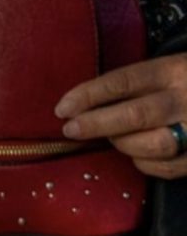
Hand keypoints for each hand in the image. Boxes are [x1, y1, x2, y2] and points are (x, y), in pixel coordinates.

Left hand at [55, 52, 186, 178]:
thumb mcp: (172, 67)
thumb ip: (141, 82)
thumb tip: (88, 102)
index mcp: (174, 69)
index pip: (123, 80)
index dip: (88, 95)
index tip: (62, 107)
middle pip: (135, 114)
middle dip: (96, 124)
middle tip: (70, 129)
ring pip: (151, 145)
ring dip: (123, 144)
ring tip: (112, 138)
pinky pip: (167, 168)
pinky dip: (145, 164)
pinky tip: (138, 155)